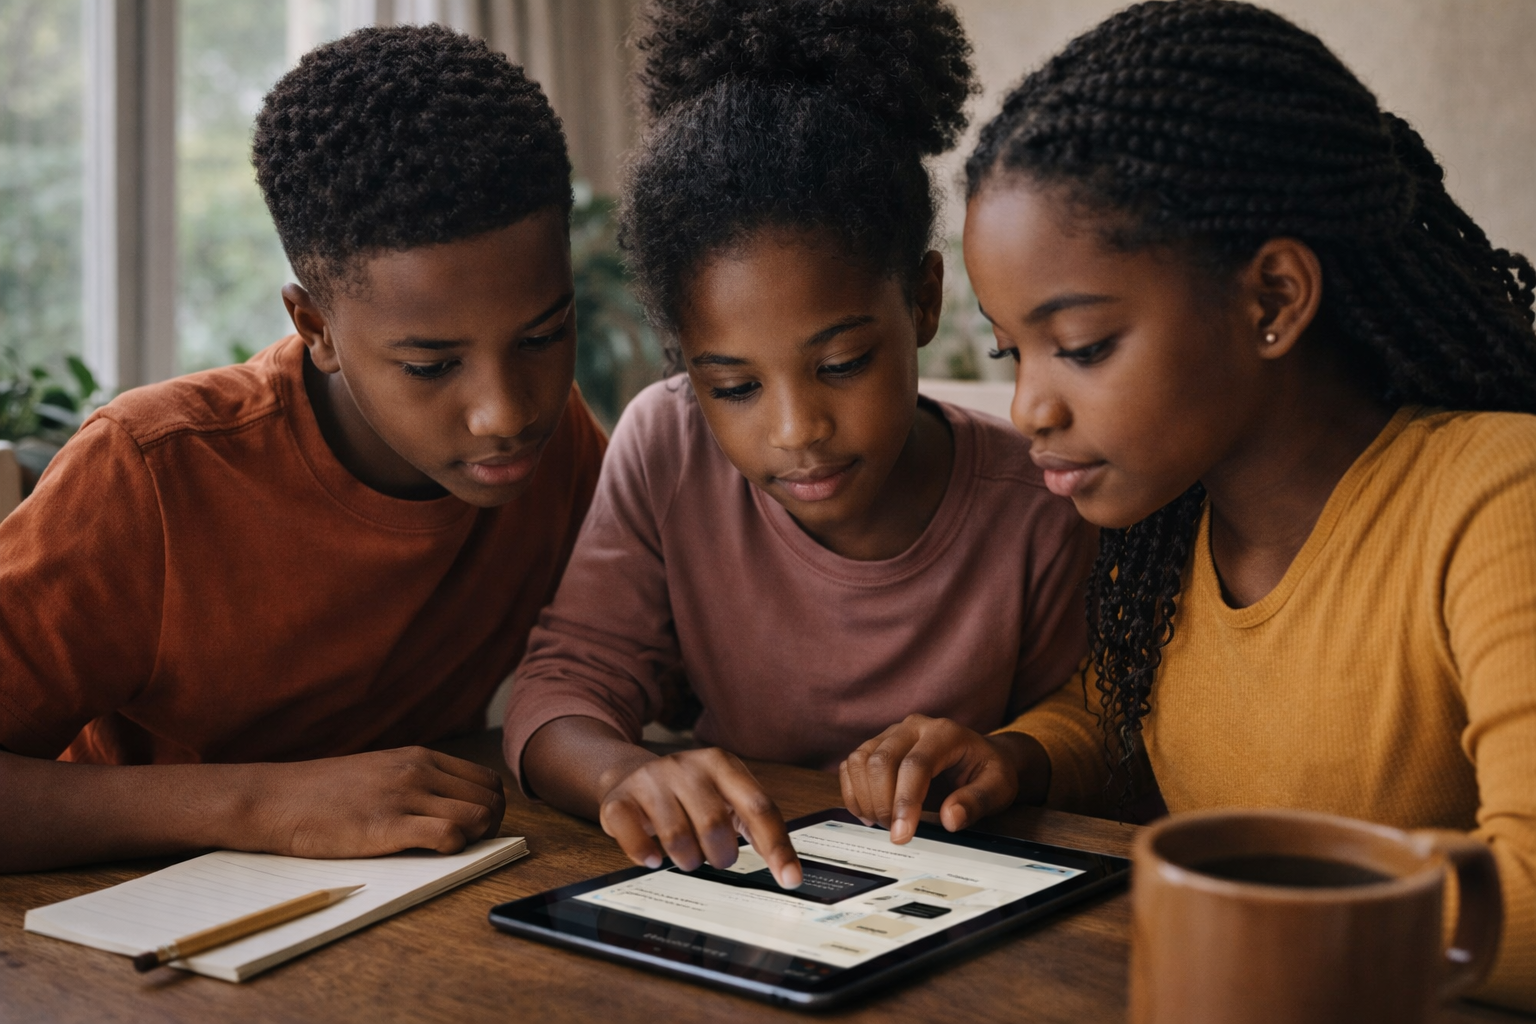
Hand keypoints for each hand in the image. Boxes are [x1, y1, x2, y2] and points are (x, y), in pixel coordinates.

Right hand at [246, 747, 505, 857]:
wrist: (274, 799)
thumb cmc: (325, 793)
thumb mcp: (380, 770)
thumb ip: (418, 779)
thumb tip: (455, 802)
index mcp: (420, 757)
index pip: (487, 781)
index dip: (491, 808)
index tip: (476, 828)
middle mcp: (418, 771)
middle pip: (491, 799)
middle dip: (490, 827)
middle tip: (468, 845)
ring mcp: (403, 797)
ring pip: (478, 817)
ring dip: (476, 839)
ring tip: (449, 850)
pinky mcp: (386, 827)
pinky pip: (448, 836)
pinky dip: (454, 848)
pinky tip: (433, 853)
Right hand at [597, 747, 802, 888]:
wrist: (630, 774)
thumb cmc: (689, 795)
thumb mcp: (725, 797)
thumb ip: (756, 826)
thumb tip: (788, 872)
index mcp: (722, 764)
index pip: (758, 806)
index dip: (776, 846)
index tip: (789, 879)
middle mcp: (687, 766)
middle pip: (715, 825)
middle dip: (720, 855)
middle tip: (716, 857)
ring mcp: (650, 781)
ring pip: (677, 836)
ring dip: (687, 860)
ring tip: (688, 857)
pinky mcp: (618, 800)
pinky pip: (633, 836)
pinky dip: (645, 855)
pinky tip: (653, 858)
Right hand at [840, 715, 1047, 843]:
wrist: (980, 757)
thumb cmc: (988, 772)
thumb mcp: (998, 788)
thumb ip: (976, 802)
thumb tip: (950, 819)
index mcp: (944, 733)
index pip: (916, 765)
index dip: (905, 801)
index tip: (902, 835)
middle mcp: (913, 727)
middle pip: (881, 761)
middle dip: (883, 804)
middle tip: (896, 833)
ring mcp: (891, 733)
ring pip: (860, 761)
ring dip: (865, 799)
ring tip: (883, 824)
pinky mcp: (876, 744)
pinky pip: (851, 764)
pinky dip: (853, 792)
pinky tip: (869, 813)